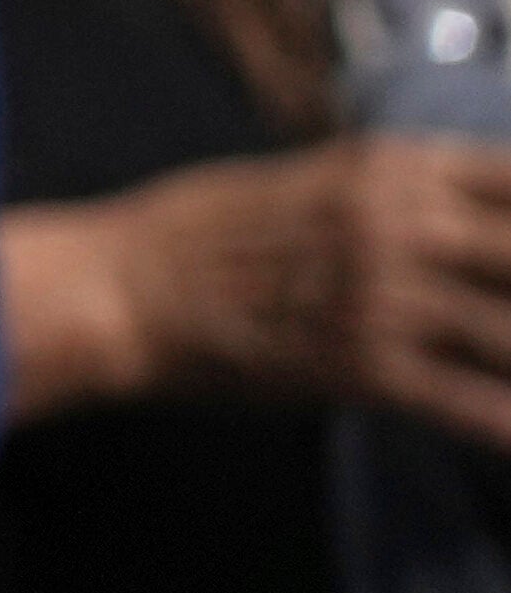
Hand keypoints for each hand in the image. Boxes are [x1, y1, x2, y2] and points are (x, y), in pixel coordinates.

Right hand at [34, 139, 510, 444]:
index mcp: (390, 168)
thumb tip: (477, 213)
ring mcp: (382, 296)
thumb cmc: (204, 231)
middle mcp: (399, 223)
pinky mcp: (360, 366)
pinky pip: (466, 401)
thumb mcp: (315, 177)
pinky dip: (507, 424)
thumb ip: (401, 189)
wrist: (120, 286)